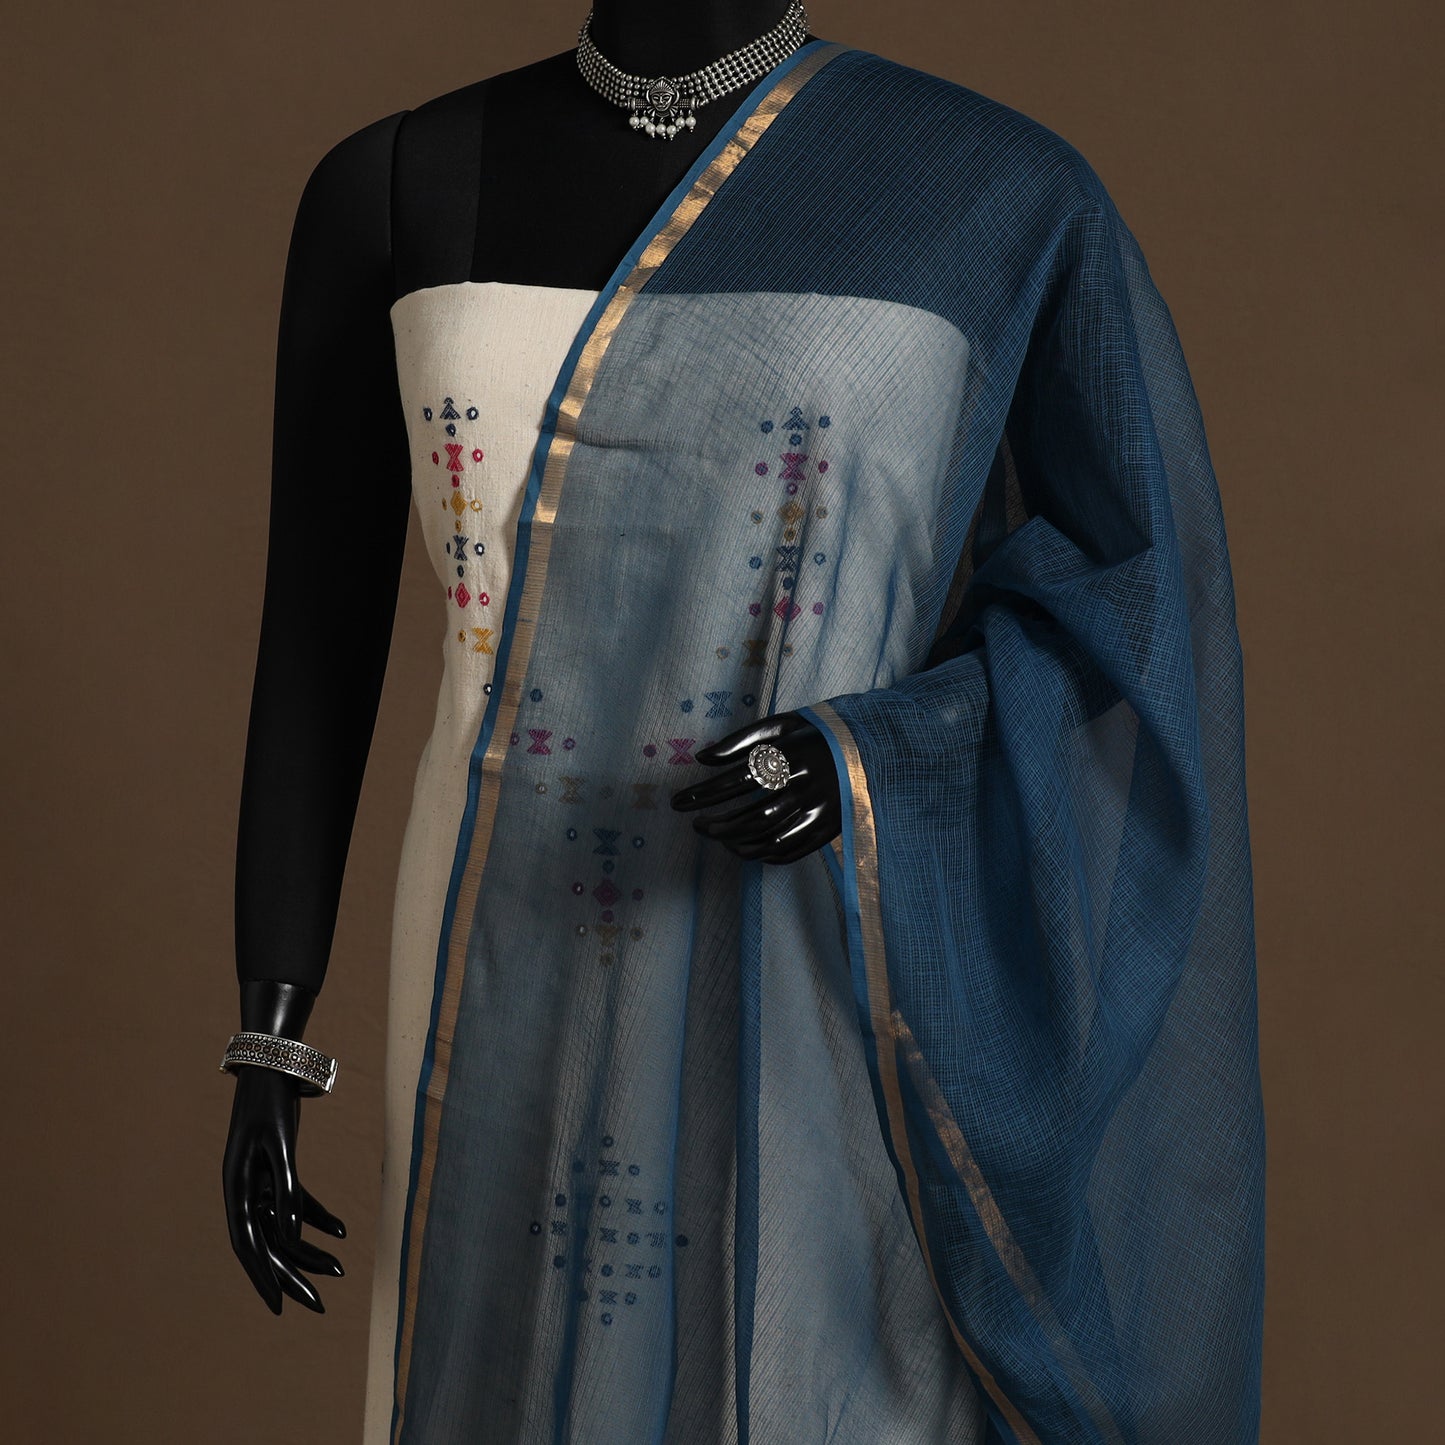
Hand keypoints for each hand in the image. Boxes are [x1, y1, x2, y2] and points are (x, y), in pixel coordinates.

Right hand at [221, 981, 345, 1314]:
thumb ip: (287, 1190)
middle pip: (268, 1243)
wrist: (272, 1065)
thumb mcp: (281, 1147)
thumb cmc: (272, 1104)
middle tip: (317, 1305)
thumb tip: (293, 1233)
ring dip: (309, 1248)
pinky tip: (342, 1231)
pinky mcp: (278, 1169)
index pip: (249, 1245)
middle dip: (292, 1275)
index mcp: (237, 1188)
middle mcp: (245, 1190)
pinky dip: (318, 1216)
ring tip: (339, 1270)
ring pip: (284, 1226)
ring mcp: (260, 1181)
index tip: (280, 1308)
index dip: (263, 1278)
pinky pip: (297, 1202)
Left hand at [670, 710, 840, 862]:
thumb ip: (740, 740)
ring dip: (735, 842)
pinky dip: (761, 854)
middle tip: (696, 825)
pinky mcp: (828, 829)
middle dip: (717, 824)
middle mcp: (804, 785)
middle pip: (751, 816)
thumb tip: (702, 758)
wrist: (871, 748)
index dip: (703, 794)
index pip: (736, 781)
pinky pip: (789, 851)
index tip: (679, 802)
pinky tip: (742, 848)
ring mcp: (818, 810)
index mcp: (789, 756)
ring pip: (769, 838)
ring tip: (716, 837)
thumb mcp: (782, 725)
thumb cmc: (816, 734)